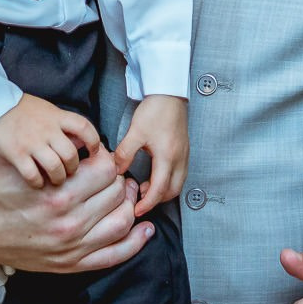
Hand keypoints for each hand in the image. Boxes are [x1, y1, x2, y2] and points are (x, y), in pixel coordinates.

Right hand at [0, 93, 104, 188]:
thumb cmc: (20, 108)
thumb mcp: (46, 109)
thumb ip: (62, 123)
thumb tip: (80, 140)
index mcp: (57, 116)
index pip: (85, 128)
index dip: (93, 142)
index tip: (93, 152)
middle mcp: (47, 129)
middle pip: (71, 154)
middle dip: (73, 167)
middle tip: (69, 171)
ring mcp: (32, 142)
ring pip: (55, 167)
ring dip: (58, 177)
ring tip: (56, 180)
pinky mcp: (16, 153)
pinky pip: (33, 174)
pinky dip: (38, 182)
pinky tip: (37, 182)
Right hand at [0, 145, 150, 273]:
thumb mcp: (16, 159)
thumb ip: (49, 150)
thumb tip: (82, 142)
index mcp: (57, 193)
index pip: (106, 170)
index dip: (108, 159)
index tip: (102, 158)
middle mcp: (68, 222)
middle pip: (117, 193)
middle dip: (119, 180)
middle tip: (113, 175)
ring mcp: (71, 246)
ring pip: (121, 221)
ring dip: (128, 205)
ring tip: (124, 195)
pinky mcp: (69, 265)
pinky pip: (113, 256)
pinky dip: (135, 243)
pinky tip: (145, 229)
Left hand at [114, 95, 187, 214]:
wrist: (169, 93)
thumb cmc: (154, 110)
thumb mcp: (135, 132)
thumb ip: (125, 153)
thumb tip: (117, 171)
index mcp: (167, 156)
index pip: (159, 189)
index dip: (147, 203)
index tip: (136, 210)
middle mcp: (180, 159)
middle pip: (172, 191)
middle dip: (157, 200)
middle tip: (140, 202)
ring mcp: (184, 155)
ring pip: (178, 184)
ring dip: (163, 191)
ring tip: (145, 189)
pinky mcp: (184, 150)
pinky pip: (180, 174)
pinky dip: (168, 181)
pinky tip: (155, 176)